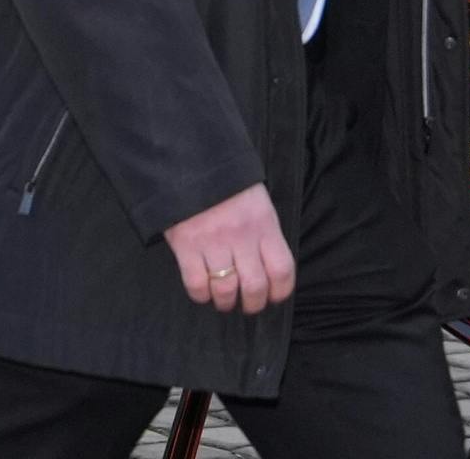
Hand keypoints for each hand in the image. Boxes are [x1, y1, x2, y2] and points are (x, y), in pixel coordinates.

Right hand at [162, 184, 294, 312]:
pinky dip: (201, 295)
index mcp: (264, 224)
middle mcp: (242, 236)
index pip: (282, 269)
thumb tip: (270, 269)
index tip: (274, 297)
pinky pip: (196, 284)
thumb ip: (265, 234)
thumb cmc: (230, 187)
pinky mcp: (186, 247)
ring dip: (226, 303)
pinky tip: (204, 291)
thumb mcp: (259, 204)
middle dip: (253, 304)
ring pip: (226, 290)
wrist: (193, 164)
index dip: (281, 291)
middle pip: (255, 286)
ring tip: (224, 301)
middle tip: (248, 305)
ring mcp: (213, 243)